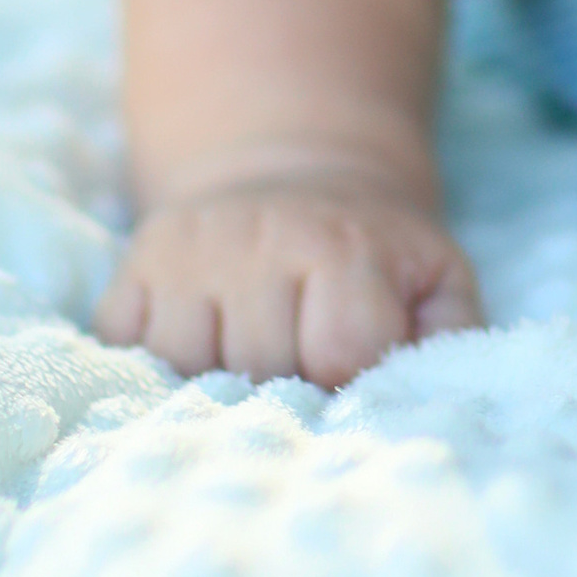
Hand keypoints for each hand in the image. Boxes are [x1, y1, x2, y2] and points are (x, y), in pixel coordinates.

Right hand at [94, 175, 482, 388]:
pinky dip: (154, 366)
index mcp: (343, 245)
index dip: (349, 379)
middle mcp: (258, 237)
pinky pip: (126, 348)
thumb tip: (427, 403)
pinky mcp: (135, 264)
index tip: (353, 368)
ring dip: (217, 382)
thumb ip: (451, 341)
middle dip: (285, 385)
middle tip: (301, 361)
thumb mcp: (438, 280)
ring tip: (251, 356)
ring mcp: (188, 250)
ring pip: (185, 366)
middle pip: (260, 369)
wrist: (298, 174)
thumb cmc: (374, 253)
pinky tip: (198, 346)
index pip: (340, 355)